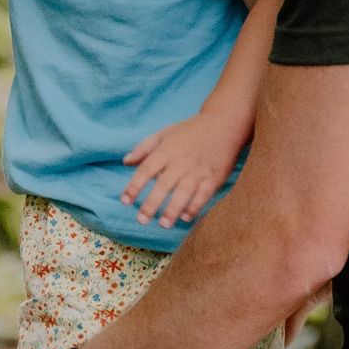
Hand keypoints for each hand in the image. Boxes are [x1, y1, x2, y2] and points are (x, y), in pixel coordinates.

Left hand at [119, 113, 238, 227]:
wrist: (224, 124)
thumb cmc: (190, 130)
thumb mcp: (165, 133)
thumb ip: (144, 148)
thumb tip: (126, 162)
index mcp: (166, 150)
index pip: (146, 169)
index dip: (134, 186)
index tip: (125, 201)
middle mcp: (181, 162)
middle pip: (163, 185)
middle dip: (151, 204)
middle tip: (141, 220)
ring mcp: (198, 170)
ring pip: (183, 192)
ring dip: (173, 209)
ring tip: (163, 224)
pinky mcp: (213, 177)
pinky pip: (203, 195)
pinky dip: (195, 206)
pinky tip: (186, 217)